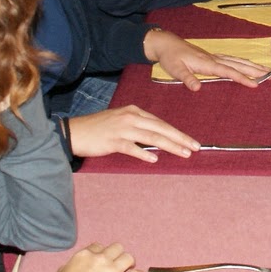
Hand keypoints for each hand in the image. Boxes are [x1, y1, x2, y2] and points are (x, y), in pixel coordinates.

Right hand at [36, 242, 141, 271]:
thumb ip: (70, 266)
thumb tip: (72, 267)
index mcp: (86, 255)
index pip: (99, 246)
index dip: (101, 252)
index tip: (102, 258)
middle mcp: (101, 259)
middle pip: (117, 248)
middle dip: (117, 254)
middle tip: (117, 262)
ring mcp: (112, 271)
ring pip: (128, 258)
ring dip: (128, 262)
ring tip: (128, 268)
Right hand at [66, 104, 199, 160]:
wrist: (74, 131)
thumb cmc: (98, 129)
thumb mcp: (120, 122)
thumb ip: (138, 127)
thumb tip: (156, 140)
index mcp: (133, 111)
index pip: (160, 123)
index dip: (177, 132)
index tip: (190, 141)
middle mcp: (130, 117)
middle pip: (160, 128)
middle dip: (180, 138)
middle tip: (196, 147)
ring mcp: (122, 129)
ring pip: (151, 137)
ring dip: (170, 145)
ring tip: (183, 153)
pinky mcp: (113, 141)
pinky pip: (131, 147)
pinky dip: (143, 153)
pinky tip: (154, 159)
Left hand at [142, 27, 269, 90]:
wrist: (166, 43)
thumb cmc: (170, 57)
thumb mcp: (176, 69)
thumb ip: (187, 78)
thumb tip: (198, 88)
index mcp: (207, 63)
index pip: (229, 71)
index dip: (243, 78)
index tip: (256, 84)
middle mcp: (214, 58)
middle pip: (239, 64)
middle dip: (256, 70)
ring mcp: (213, 57)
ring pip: (237, 61)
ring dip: (252, 66)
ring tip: (267, 71)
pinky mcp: (211, 57)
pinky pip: (231, 60)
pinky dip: (242, 63)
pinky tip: (247, 65)